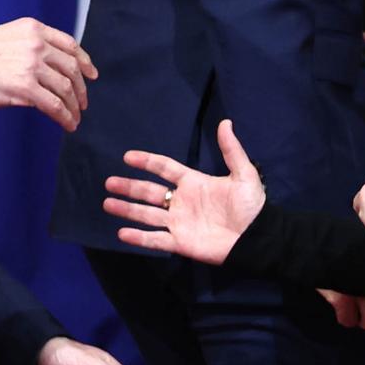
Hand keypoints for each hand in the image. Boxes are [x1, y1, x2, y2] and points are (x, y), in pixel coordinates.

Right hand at [0, 18, 97, 130]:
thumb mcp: (6, 38)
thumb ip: (30, 46)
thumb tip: (48, 68)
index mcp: (33, 29)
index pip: (70, 44)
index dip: (84, 61)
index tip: (91, 74)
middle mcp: (36, 44)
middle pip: (71, 68)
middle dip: (81, 88)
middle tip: (83, 102)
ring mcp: (31, 66)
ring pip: (66, 88)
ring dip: (75, 106)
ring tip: (75, 117)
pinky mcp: (25, 88)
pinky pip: (55, 105)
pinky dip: (65, 117)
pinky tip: (68, 124)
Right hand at [104, 119, 266, 264]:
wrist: (256, 237)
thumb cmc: (251, 206)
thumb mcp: (244, 174)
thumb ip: (231, 150)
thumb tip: (226, 122)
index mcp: (193, 182)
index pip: (165, 168)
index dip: (147, 161)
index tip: (128, 156)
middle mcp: (181, 201)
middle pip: (149, 192)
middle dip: (129, 186)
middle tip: (109, 182)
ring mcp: (179, 222)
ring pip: (147, 215)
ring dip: (127, 209)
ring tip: (107, 203)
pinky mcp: (180, 243)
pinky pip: (156, 240)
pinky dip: (139, 238)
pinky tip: (122, 233)